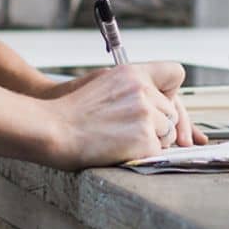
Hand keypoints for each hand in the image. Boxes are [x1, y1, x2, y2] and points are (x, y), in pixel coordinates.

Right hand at [41, 61, 204, 170]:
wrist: (53, 130)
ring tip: (121, 139)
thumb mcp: (104, 84)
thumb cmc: (73, 112)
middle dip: (158, 124)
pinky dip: (143, 155)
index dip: (171, 93)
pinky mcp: (145, 139)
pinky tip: (121, 149)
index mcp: (133, 73)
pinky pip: (158, 151)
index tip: (165, 107)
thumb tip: (165, 109)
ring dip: (152, 140)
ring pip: (168, 133)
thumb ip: (135, 89)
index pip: (174, 73)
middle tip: (130, 131)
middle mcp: (143, 90)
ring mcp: (146, 115)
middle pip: (172, 112)